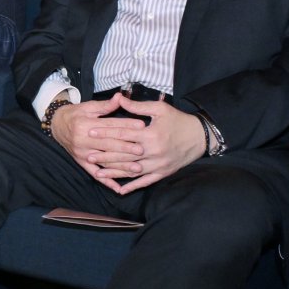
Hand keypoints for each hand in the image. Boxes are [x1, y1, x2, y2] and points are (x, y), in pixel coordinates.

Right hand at [49, 93, 132, 182]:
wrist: (56, 125)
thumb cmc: (74, 114)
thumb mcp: (87, 107)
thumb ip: (105, 105)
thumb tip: (120, 98)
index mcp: (85, 124)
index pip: (109, 126)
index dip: (125, 125)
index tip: (141, 126)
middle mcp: (82, 140)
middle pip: (108, 145)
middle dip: (126, 148)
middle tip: (142, 150)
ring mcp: (82, 153)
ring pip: (104, 162)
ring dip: (121, 167)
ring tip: (138, 169)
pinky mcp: (81, 162)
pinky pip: (94, 174)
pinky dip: (106, 181)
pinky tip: (119, 188)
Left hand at [83, 93, 209, 194]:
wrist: (201, 136)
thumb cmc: (178, 120)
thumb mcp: (159, 109)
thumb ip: (137, 107)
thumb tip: (119, 98)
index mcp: (151, 134)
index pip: (123, 134)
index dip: (106, 133)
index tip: (90, 132)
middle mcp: (153, 151)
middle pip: (124, 154)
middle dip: (105, 155)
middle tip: (88, 155)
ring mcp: (158, 164)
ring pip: (132, 170)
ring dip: (114, 172)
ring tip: (98, 173)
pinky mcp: (163, 172)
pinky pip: (145, 182)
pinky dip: (132, 186)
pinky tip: (119, 190)